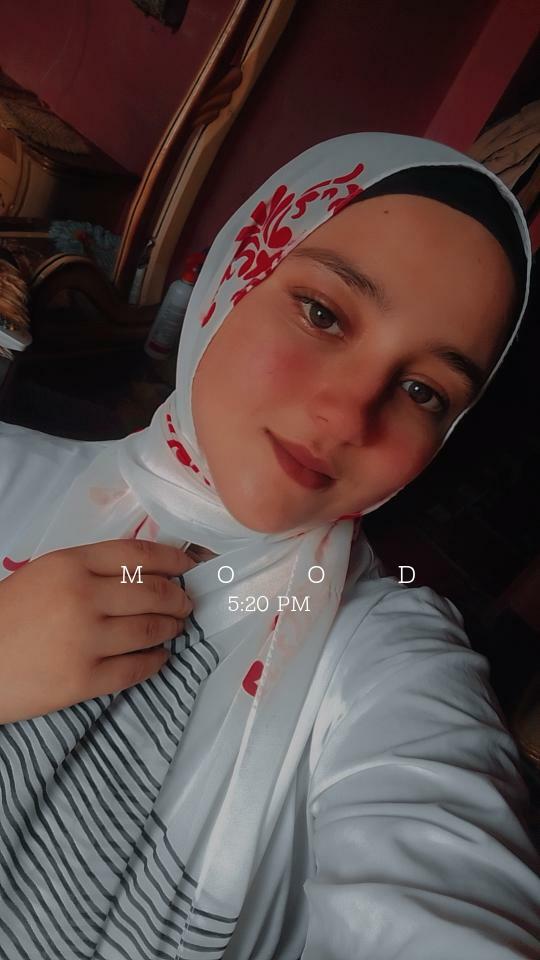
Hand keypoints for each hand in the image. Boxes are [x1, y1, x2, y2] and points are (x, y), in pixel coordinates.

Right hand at [0, 538, 197, 723]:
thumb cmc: (7, 615)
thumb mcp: (45, 574)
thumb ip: (89, 570)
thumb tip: (145, 573)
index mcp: (71, 563)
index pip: (138, 554)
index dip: (173, 560)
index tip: (190, 567)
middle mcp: (83, 596)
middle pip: (153, 592)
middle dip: (178, 598)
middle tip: (186, 604)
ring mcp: (86, 639)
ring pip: (150, 629)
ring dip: (171, 628)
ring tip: (175, 628)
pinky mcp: (84, 679)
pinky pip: (136, 668)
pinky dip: (156, 661)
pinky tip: (160, 658)